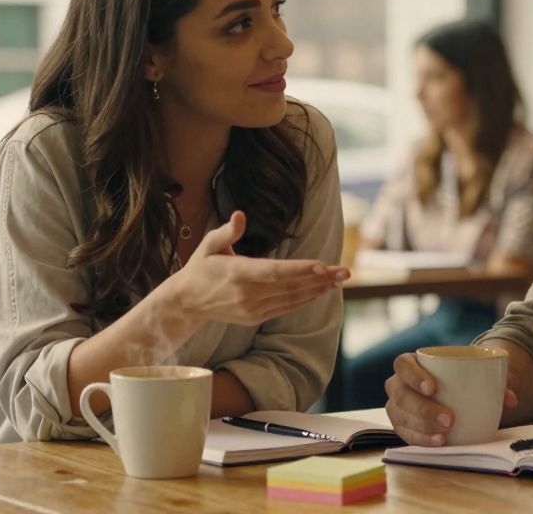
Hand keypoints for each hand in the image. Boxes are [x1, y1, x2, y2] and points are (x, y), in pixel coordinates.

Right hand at [173, 211, 347, 325]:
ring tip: (340, 279)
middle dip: (321, 278)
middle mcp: (246, 294)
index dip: (300, 270)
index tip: (323, 265)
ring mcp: (252, 309)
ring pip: (292, 298)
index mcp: (236, 273)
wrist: (187, 302)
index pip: (274, 271)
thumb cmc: (201, 267)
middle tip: (346, 271)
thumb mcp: (209, 245)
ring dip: (318, 289)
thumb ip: (227, 232)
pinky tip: (322, 290)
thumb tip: (240, 215)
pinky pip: (286, 307)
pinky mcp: (256, 317)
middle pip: (290, 285)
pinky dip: (306, 299)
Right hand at [384, 352, 518, 445]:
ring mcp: (397, 406)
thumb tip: (511, 399)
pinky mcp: (402, 426)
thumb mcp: (480, 373)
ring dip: (422, 428)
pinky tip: (438, 443)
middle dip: (422, 408)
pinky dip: (421, 440)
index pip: (402, 364)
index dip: (413, 375)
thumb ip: (497, 381)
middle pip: (400, 394)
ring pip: (400, 417)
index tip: (433, 387)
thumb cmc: (463, 377)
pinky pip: (405, 434)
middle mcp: (398, 384)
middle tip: (448, 418)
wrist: (456, 391)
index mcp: (411, 363)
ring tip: (445, 435)